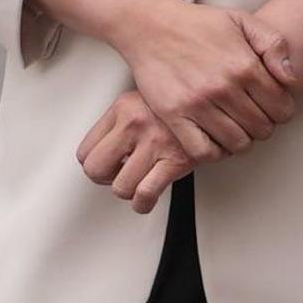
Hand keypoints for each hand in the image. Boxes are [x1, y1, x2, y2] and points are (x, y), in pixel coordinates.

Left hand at [79, 91, 199, 211]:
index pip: (86, 149)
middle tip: (117, 176)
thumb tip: (104, 148)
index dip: (94, 164)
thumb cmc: (181, 103)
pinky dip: (143, 203)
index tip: (106, 166)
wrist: (216, 102)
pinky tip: (147, 198)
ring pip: (121, 187)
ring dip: (128, 191)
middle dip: (105, 179)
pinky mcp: (175, 160)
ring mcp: (154, 142)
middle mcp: (134, 123)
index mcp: (122, 108)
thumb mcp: (143, 98)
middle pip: (95, 169)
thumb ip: (121, 120)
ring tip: (137, 184)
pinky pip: (145, 193)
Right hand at [109, 0, 300, 174]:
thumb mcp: (242, 20)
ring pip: (238, 143)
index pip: (282, 108)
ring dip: (242, 140)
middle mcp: (223, 87)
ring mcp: (198, 103)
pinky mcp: (174, 115)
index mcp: (244, 65)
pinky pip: (203, 151)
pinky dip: (214, 152)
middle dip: (264, 126)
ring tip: (237, 129)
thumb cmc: (196, 24)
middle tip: (255, 118)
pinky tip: (215, 139)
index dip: (283, 111)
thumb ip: (274, 45)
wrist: (151, 25)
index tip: (274, 108)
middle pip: (262, 129)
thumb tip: (291, 78)